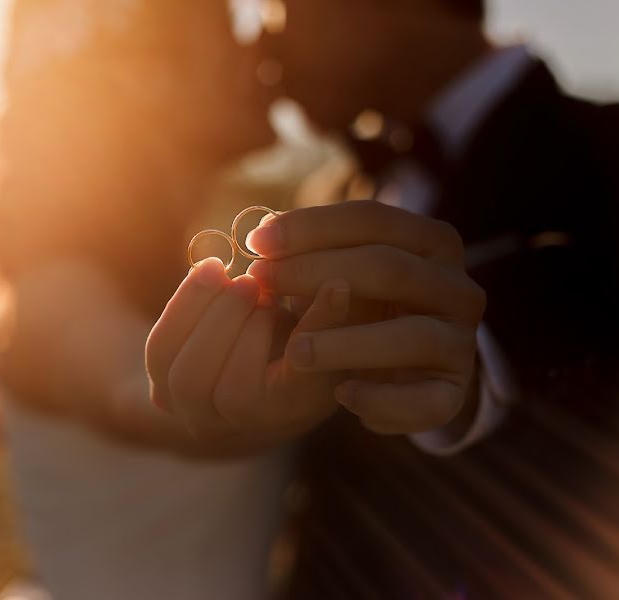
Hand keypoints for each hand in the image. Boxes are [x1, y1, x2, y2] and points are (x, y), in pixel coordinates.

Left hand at [145, 257, 349, 441]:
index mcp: (284, 414)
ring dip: (200, 310)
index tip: (326, 287)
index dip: (300, 337)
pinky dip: (182, 305)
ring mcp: (191, 411)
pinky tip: (210, 273)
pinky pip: (161, 347)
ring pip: (180, 369)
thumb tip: (337, 286)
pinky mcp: (162, 385)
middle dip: (231, 325)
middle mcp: (232, 426)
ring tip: (227, 273)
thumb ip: (327, 318)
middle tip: (255, 283)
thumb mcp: (324, 332)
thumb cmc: (305, 342)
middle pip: (220, 389)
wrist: (260, 367)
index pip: (293, 385)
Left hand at [246, 200, 485, 434]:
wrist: (401, 373)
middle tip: (262, 283)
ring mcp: (461, 341)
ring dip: (347, 344)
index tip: (257, 240)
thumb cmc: (361, 308)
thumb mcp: (338, 273)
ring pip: (411, 336)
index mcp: (432, 242)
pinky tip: (342, 396)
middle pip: (389, 269)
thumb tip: (263, 234)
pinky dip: (382, 399)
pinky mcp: (454, 392)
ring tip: (296, 352)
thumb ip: (309, 253)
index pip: (373, 220)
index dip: (311, 227)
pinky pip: (425, 399)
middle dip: (316, 273)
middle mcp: (457, 287)